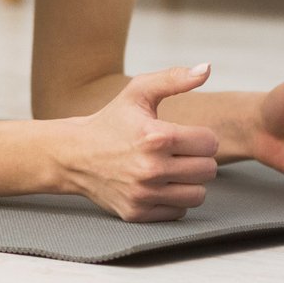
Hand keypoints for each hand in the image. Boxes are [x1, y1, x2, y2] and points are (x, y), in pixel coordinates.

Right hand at [56, 64, 222, 221]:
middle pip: (208, 170)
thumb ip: (174, 78)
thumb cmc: (111, 122)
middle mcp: (150, 168)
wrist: (73, 155)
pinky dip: (174, 200)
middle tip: (181, 153)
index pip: (210, 143)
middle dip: (199, 159)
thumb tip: (207, 68)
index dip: (202, 137)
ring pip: (198, 195)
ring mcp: (143, 194)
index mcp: (156, 137)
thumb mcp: (138, 92)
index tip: (187, 136)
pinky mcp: (137, 213)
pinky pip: (179, 212)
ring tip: (174, 170)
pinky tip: (160, 185)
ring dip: (190, 182)